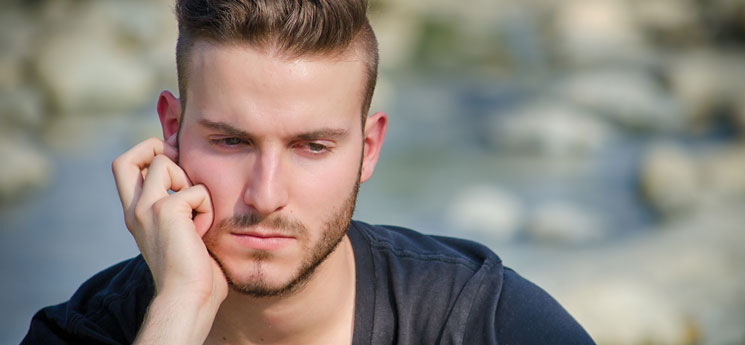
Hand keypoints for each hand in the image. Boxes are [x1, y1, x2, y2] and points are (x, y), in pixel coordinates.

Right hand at [111, 135, 226, 343]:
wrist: (187, 296)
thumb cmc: (193, 270)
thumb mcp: (180, 231)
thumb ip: (178, 206)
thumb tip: (193, 180)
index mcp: (136, 214)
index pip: (125, 168)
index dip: (147, 153)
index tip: (174, 158)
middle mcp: (135, 209)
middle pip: (126, 158)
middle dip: (155, 148)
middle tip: (181, 166)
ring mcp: (147, 208)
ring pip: (164, 162)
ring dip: (189, 181)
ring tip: (196, 212)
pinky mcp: (167, 211)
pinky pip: (196, 189)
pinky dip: (207, 207)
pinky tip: (202, 232)